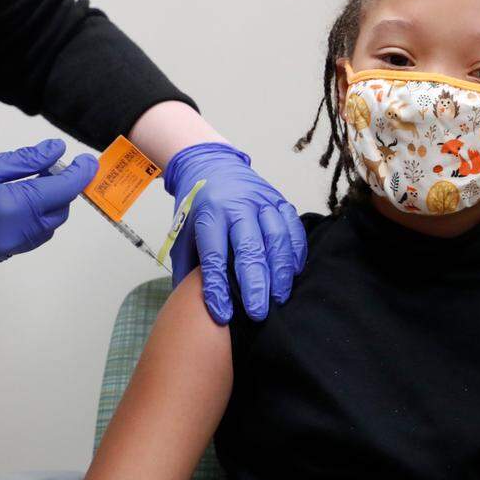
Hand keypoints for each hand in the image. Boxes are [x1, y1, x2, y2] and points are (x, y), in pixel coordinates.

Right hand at [0, 139, 96, 270]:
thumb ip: (24, 162)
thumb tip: (55, 151)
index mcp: (12, 211)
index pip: (63, 192)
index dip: (80, 175)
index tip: (88, 161)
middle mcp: (11, 237)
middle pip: (57, 215)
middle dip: (62, 192)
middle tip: (52, 168)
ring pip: (41, 232)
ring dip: (45, 209)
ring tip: (30, 184)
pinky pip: (21, 241)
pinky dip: (26, 223)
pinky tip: (10, 204)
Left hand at [164, 143, 306, 323]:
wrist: (213, 165)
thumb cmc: (198, 206)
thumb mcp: (182, 232)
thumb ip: (186, 266)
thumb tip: (188, 307)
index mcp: (209, 213)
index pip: (214, 255)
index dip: (218, 287)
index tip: (223, 314)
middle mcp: (237, 205)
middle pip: (250, 247)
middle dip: (255, 283)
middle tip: (258, 313)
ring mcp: (262, 201)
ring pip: (277, 238)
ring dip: (280, 272)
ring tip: (279, 298)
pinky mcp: (280, 200)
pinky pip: (293, 227)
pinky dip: (296, 252)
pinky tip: (293, 274)